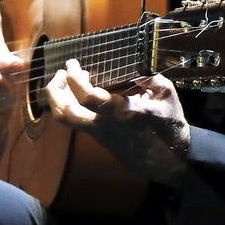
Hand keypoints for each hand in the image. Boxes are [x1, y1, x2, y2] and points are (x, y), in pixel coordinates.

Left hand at [47, 58, 190, 187]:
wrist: (169, 160)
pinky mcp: (99, 136)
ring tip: (64, 80)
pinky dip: (69, 103)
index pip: (88, 98)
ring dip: (58, 98)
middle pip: (66, 113)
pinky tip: (79, 92)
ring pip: (66, 119)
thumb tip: (134, 68)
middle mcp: (106, 124)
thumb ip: (150, 77)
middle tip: (60, 72)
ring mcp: (99, 132)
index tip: (74, 64)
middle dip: (55, 91)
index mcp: (124, 112)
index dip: (75, 79)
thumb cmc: (169, 126)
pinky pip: (75, 120)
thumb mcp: (167, 95)